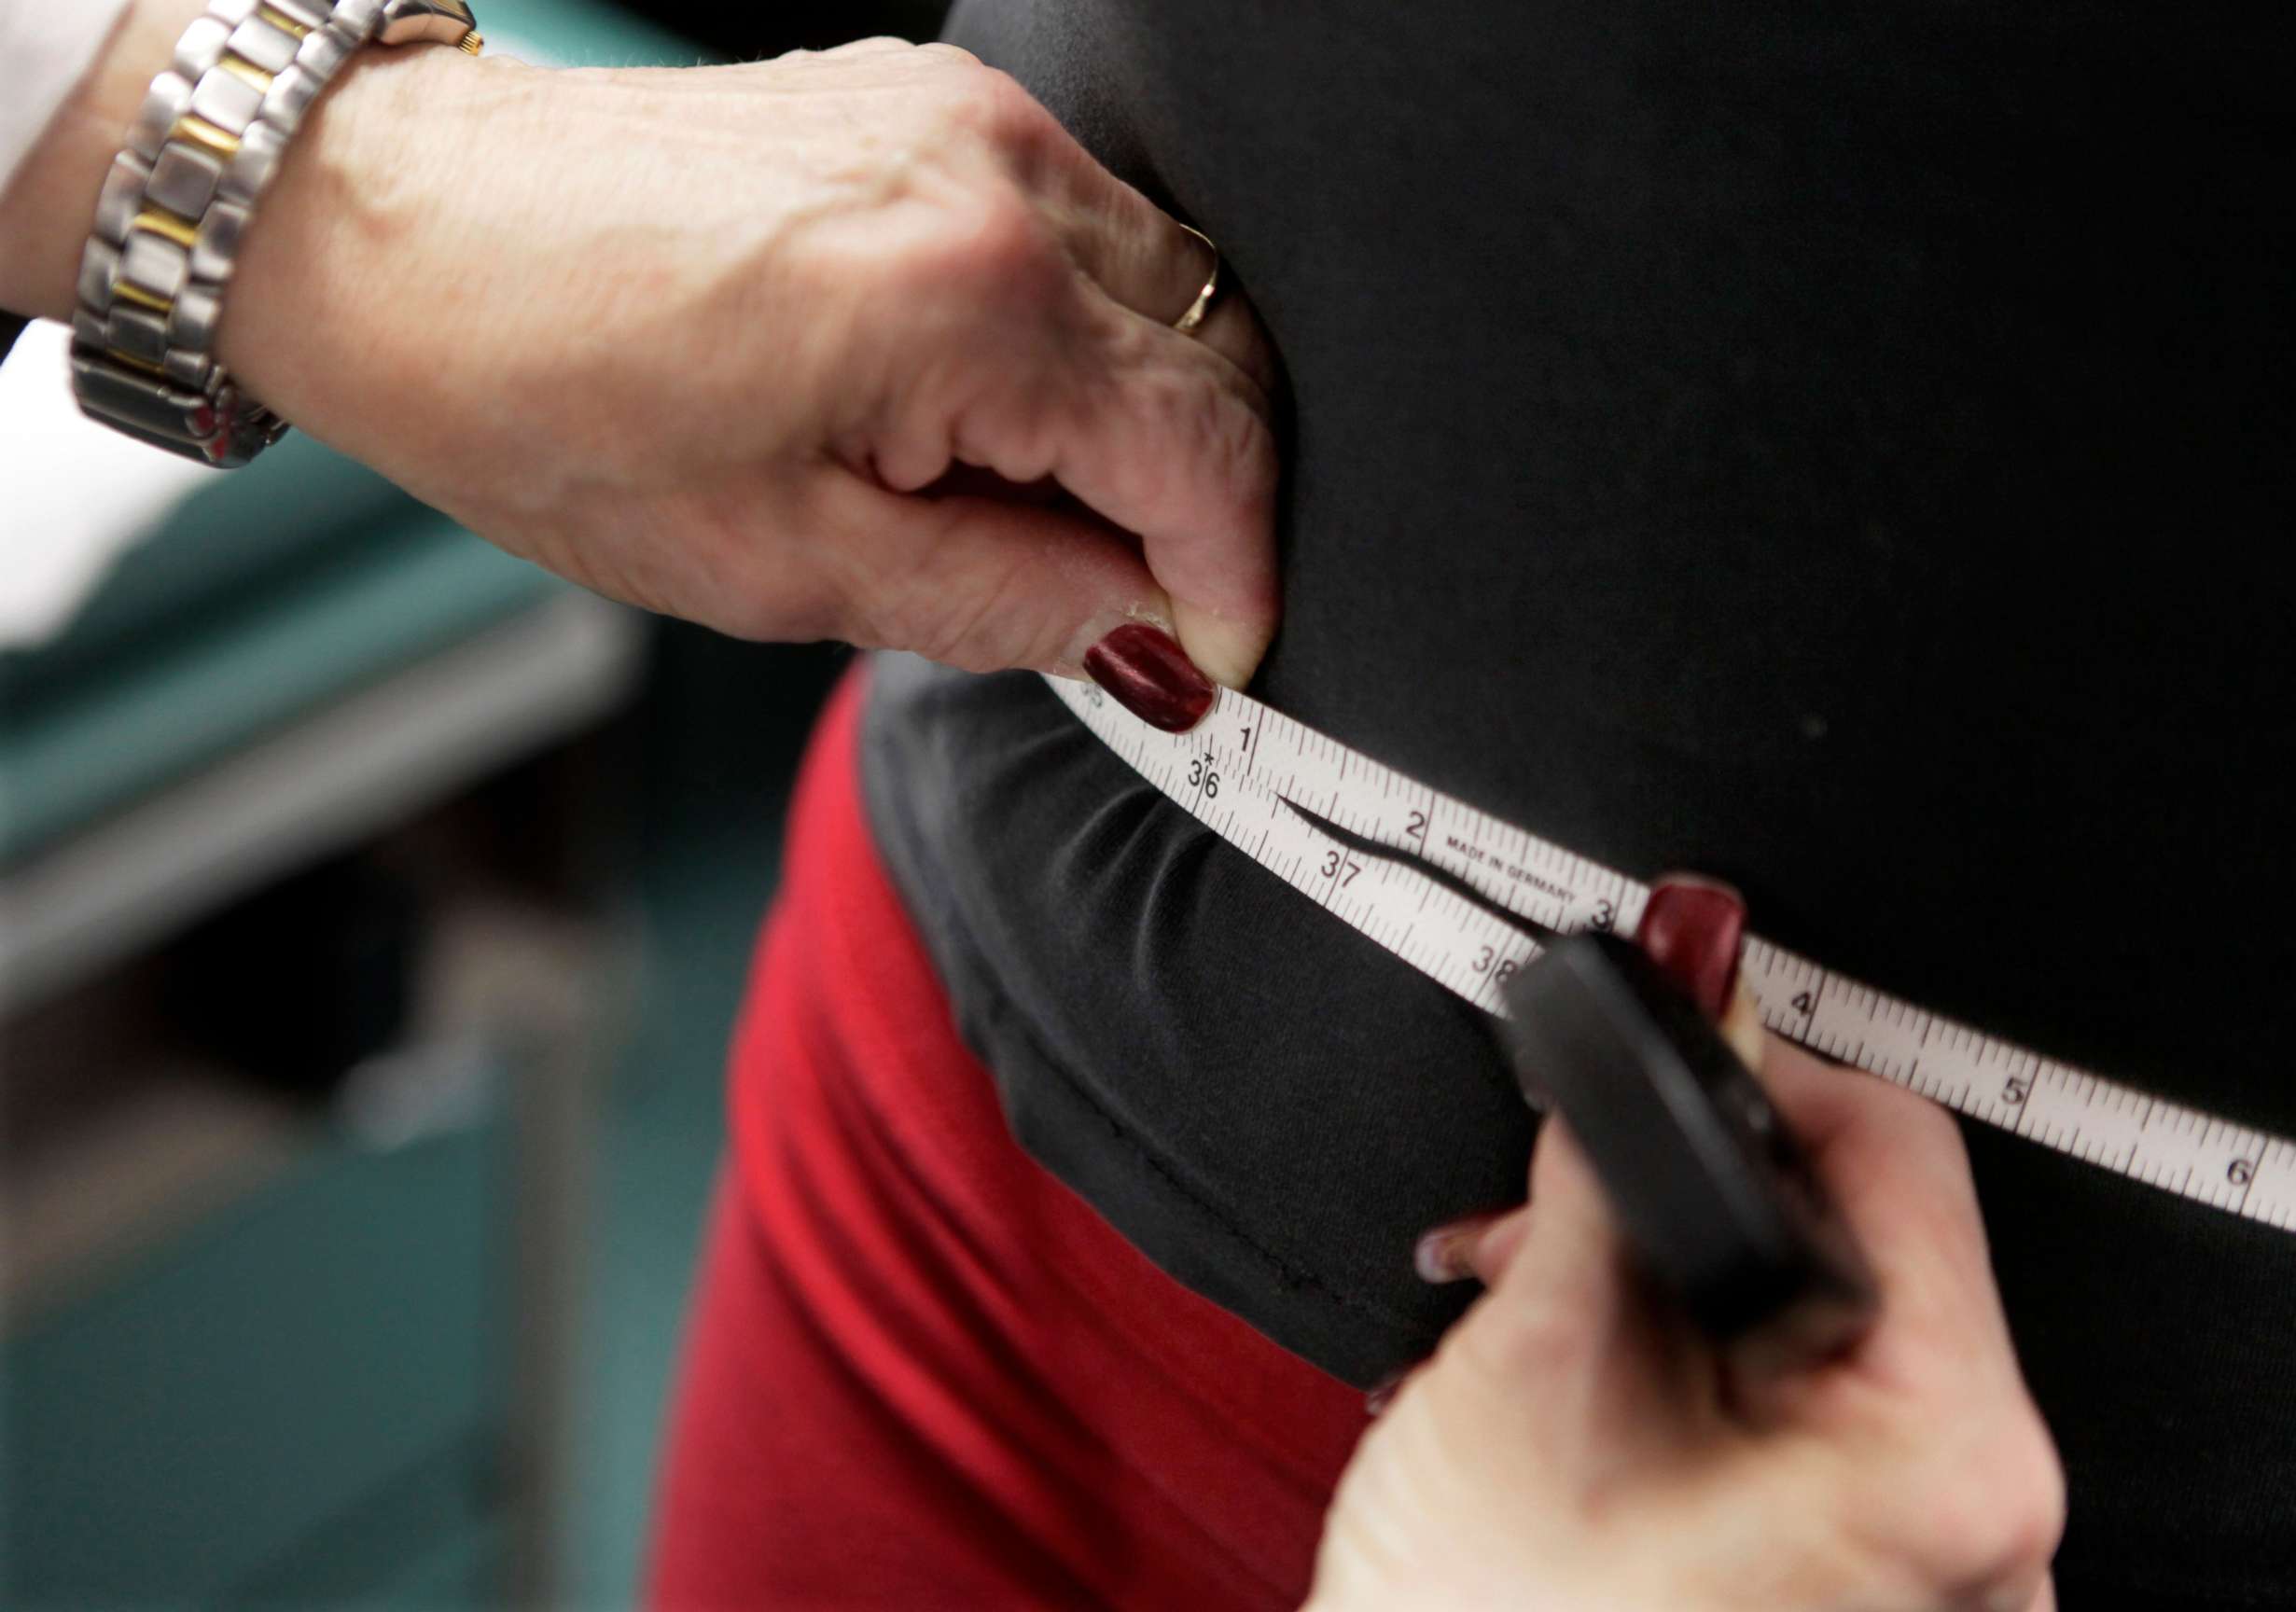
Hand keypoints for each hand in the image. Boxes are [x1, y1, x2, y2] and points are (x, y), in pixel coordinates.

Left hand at [2, 5, 1278, 696]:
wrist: (401, 230)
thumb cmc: (549, 403)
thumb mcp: (787, 571)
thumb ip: (1007, 606)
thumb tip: (1144, 634)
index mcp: (971, 299)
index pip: (1211, 449)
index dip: (1233, 576)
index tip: (1208, 657)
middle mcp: (999, 174)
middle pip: (1223, 359)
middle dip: (1201, 501)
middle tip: (1120, 607)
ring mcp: (971, 115)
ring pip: (1173, 291)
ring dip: (1146, 419)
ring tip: (1029, 510)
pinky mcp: (934, 98)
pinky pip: (1090, 232)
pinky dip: (1086, 339)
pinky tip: (996, 411)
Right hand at [1309, 886, 2065, 1611]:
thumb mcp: (1532, 1367)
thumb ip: (1605, 1167)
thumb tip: (1660, 1002)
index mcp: (1949, 1465)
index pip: (1903, 1157)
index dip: (1757, 1080)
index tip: (1670, 1056)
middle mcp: (1987, 1540)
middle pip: (1861, 1253)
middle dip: (1685, 1209)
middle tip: (1557, 1221)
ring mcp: (1932, 1588)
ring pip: (1824, 1344)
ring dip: (1669, 1300)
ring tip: (1533, 1316)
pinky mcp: (1868, 1604)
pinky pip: (1814, 1438)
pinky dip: (1699, 1390)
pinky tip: (1587, 1391)